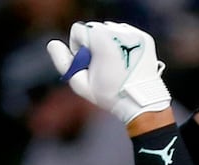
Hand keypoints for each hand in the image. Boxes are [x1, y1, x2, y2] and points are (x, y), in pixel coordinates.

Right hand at [47, 22, 171, 125]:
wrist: (141, 102)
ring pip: (111, 30)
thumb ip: (62, 62)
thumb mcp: (79, 83)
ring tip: (115, 64)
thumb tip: (53, 44)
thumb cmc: (108, 95)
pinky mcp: (145, 38)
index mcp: (100, 38)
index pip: (78, 30)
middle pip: (94, 28)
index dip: (78, 48)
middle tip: (103, 65)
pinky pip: (126, 34)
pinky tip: (126, 60)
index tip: (88, 64)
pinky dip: (124, 44)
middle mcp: (118, 31)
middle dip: (93, 44)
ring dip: (109, 42)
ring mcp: (134, 33)